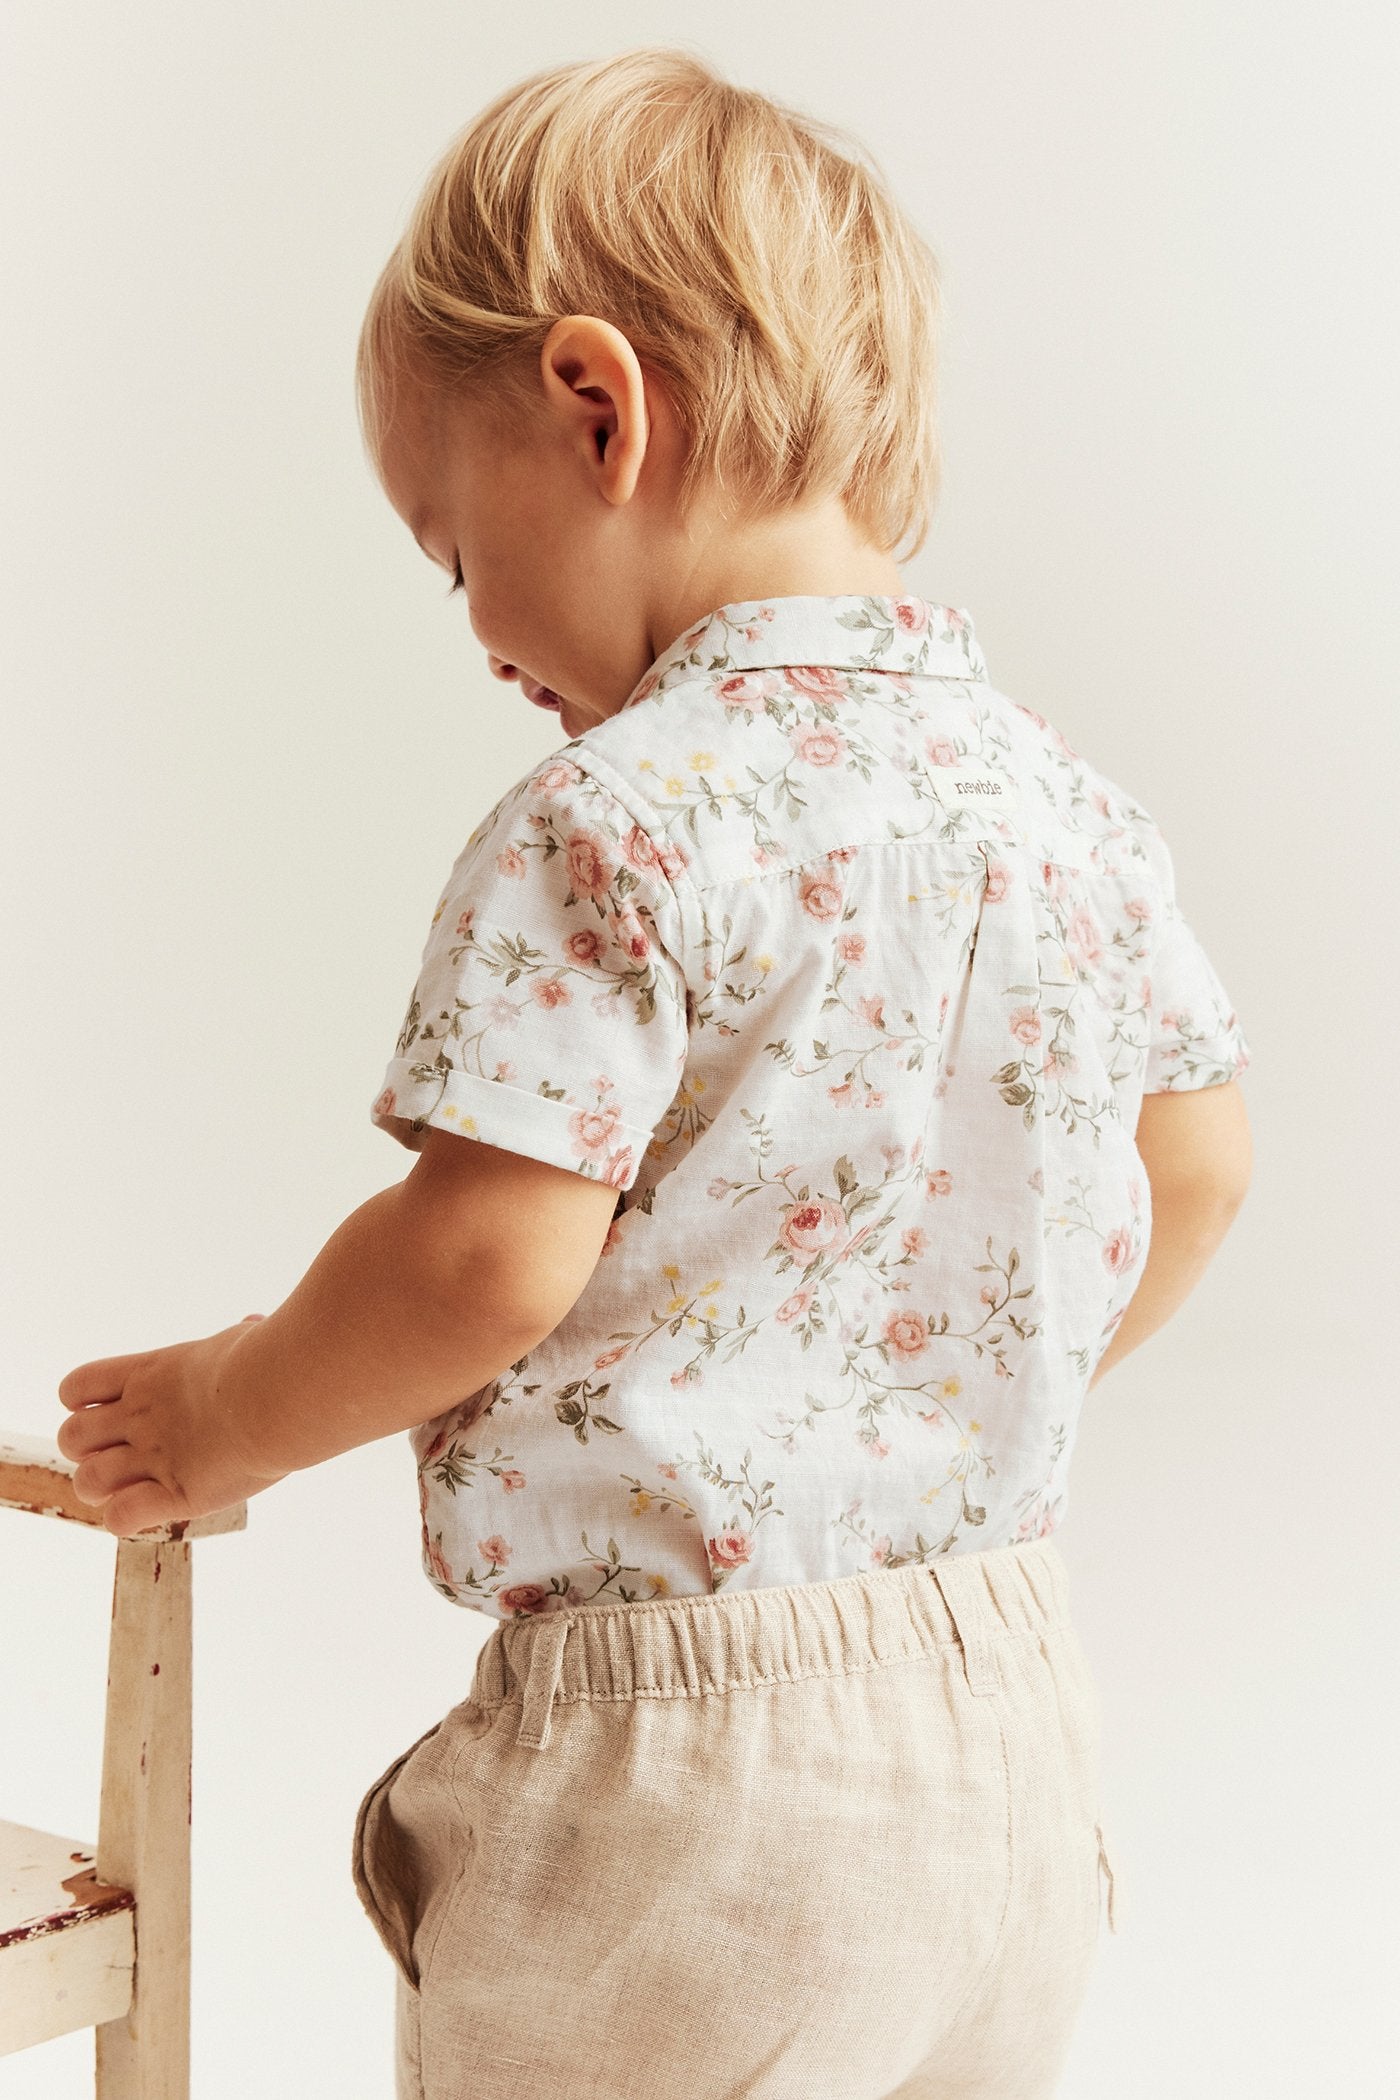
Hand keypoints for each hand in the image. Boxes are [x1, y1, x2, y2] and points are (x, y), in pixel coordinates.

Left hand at [56, 1315, 288, 1538]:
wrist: (280, 1394)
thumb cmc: (272, 1359)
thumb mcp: (244, 1338)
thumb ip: (238, 1337)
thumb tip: (253, 1323)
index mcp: (150, 1375)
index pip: (76, 1388)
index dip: (81, 1404)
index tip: (111, 1413)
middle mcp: (141, 1416)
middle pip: (70, 1437)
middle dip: (86, 1451)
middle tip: (122, 1455)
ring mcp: (154, 1457)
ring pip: (87, 1482)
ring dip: (101, 1488)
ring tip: (131, 1488)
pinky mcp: (175, 1494)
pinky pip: (120, 1518)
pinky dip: (125, 1519)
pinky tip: (151, 1510)